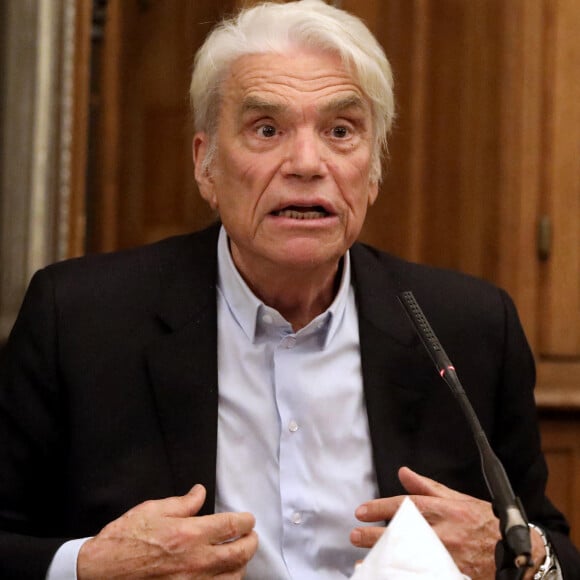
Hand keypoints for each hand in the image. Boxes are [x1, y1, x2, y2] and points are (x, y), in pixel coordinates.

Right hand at [78, 484, 257, 578]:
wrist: (101, 571)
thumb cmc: (125, 539)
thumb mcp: (153, 510)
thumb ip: (183, 503)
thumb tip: (201, 492)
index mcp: (190, 534)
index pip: (232, 526)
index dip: (245, 521)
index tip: (248, 519)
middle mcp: (196, 561)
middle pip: (239, 553)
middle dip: (250, 542)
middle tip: (251, 536)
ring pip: (232, 577)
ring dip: (240, 565)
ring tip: (239, 556)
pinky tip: (223, 575)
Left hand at [351, 466, 500, 579]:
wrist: (515, 549)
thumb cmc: (483, 521)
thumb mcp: (456, 498)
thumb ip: (427, 487)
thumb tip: (403, 473)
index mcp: (443, 510)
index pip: (405, 506)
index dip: (380, 508)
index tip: (360, 512)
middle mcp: (443, 532)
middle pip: (402, 533)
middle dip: (374, 535)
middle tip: (355, 536)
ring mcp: (448, 556)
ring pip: (409, 558)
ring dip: (385, 559)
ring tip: (364, 561)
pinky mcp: (454, 574)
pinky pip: (425, 575)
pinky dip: (405, 576)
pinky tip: (389, 576)